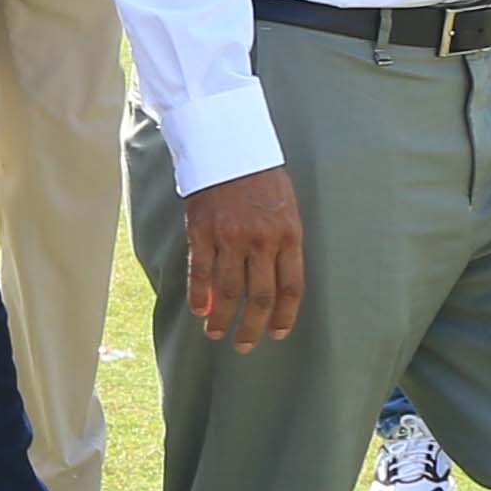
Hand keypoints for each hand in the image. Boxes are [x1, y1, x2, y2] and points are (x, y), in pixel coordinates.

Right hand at [180, 167, 306, 349]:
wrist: (228, 145)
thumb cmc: (261, 177)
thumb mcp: (286, 207)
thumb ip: (283, 244)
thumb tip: (271, 282)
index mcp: (289, 235)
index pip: (291, 287)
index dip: (283, 315)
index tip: (276, 333)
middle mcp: (261, 240)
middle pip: (259, 297)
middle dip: (252, 327)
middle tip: (245, 345)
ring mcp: (230, 237)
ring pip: (229, 290)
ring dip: (222, 318)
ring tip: (216, 333)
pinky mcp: (202, 231)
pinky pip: (201, 272)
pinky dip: (199, 295)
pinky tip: (199, 309)